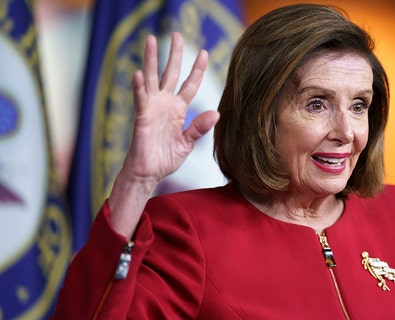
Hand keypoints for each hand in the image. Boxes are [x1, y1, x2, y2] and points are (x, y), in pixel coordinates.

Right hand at [108, 32, 218, 238]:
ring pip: (152, 78)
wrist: (150, 173)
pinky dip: (139, 87)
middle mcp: (165, 104)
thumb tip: (216, 113)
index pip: (190, 84)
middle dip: (174, 54)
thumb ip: (200, 128)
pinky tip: (138, 73)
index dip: (197, 69)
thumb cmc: (166, 158)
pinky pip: (140, 99)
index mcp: (179, 109)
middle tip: (176, 34)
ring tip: (150, 39)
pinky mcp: (142, 117)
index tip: (205, 52)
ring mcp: (152, 108)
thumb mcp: (188, 143)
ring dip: (151, 59)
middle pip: (171, 73)